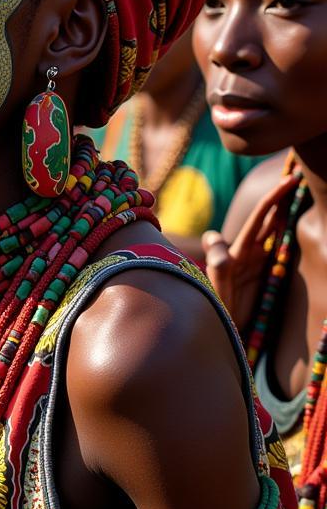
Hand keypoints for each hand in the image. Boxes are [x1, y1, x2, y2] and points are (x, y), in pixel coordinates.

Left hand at [203, 173, 299, 324]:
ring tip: (295, 193)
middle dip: (279, 198)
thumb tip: (213, 235)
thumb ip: (219, 264)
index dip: (273, 199)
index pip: (259, 218)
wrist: (224, 331)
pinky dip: (284, 234)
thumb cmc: (219, 310)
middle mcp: (248, 253)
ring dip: (283, 212)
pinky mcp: (262, 275)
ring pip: (272, 232)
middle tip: (295, 176)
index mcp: (240, 251)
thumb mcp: (219, 287)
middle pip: (267, 220)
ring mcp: (255, 263)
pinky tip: (290, 224)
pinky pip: (275, 250)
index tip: (288, 181)